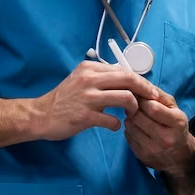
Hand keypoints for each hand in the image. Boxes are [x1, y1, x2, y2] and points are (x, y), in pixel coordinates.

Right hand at [33, 61, 159, 139]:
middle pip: (129, 79)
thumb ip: (102, 77)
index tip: (149, 89)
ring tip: (132, 114)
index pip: (123, 70)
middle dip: (146, 90)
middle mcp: (90, 79)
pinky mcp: (85, 116)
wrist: (41, 115)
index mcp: (90, 68)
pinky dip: (117, 125)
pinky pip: (112, 120)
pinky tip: (114, 126)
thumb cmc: (64, 98)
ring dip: (134, 107)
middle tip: (153, 99)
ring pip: (125, 97)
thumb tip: (127, 78)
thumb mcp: (81, 79)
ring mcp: (87, 98)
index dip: (140, 80)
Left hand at [124, 90, 194, 176]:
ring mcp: (153, 149)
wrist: (180, 156)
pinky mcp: (142, 156)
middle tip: (134, 105)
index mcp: (177, 123)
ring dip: (130, 118)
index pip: (152, 108)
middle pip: (138, 116)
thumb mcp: (175, 108)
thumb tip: (140, 85)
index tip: (140, 96)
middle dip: (134, 107)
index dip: (143, 100)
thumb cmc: (176, 127)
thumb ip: (159, 95)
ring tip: (137, 117)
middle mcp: (165, 138)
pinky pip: (127, 136)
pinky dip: (130, 129)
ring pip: (130, 126)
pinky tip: (137, 128)